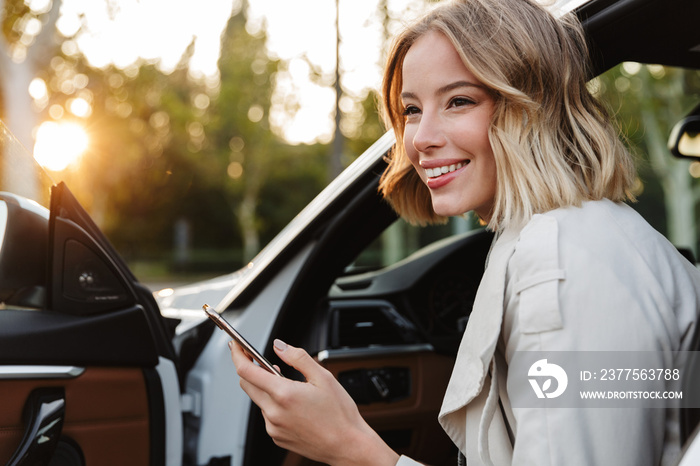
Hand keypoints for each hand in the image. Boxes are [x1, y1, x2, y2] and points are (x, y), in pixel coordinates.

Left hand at [230, 339, 399, 465]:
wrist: (347, 445)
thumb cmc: (339, 414)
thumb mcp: (323, 377)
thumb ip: (298, 357)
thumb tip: (279, 346)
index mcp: (284, 394)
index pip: (246, 371)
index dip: (238, 354)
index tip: (237, 346)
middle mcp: (274, 413)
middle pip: (247, 385)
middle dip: (250, 370)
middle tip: (262, 361)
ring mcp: (273, 427)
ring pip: (259, 400)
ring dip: (266, 388)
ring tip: (289, 385)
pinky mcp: (276, 437)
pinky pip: (268, 415)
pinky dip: (274, 405)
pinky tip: (293, 404)